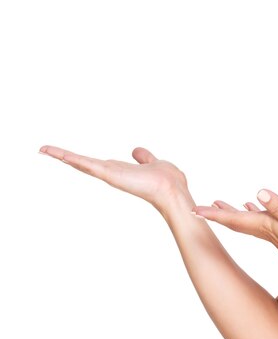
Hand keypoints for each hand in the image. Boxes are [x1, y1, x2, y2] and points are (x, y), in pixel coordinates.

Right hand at [38, 144, 188, 212]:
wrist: (172, 190)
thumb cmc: (167, 180)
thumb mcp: (153, 163)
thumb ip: (144, 158)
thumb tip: (136, 151)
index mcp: (120, 171)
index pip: (95, 164)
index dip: (80, 159)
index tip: (65, 155)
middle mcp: (112, 174)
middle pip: (83, 164)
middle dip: (64, 157)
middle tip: (44, 149)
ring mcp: (109, 174)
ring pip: (81, 163)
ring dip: (62, 155)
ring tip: (44, 149)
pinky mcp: (109, 174)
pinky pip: (86, 164)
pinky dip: (71, 157)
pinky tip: (57, 154)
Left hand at [192, 189, 277, 278]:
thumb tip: (259, 193)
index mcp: (265, 226)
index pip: (233, 219)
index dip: (213, 214)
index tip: (194, 210)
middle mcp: (264, 231)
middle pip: (233, 221)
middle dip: (215, 214)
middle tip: (196, 209)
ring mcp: (272, 233)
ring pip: (244, 221)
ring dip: (229, 212)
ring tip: (217, 203)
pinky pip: (258, 220)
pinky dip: (250, 211)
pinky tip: (251, 205)